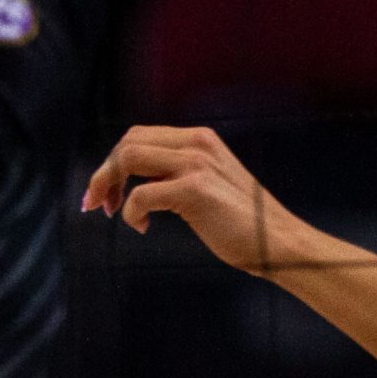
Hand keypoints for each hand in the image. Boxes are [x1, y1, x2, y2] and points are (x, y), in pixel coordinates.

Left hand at [83, 124, 306, 278]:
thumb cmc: (242, 222)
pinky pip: (140, 194)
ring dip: (109, 186)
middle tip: (98, 205)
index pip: (139, 135)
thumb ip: (177, 173)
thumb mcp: (209, 182)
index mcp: (200, 138)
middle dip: (104, 173)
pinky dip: (131, 212)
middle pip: (128, 142)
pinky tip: (143, 227)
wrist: (278, 242)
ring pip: (128, 157)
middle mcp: (197, 143)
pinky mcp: (195, 190)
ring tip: (114, 213)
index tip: (105, 193)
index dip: (113, 162)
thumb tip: (137, 181)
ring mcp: (196, 164)